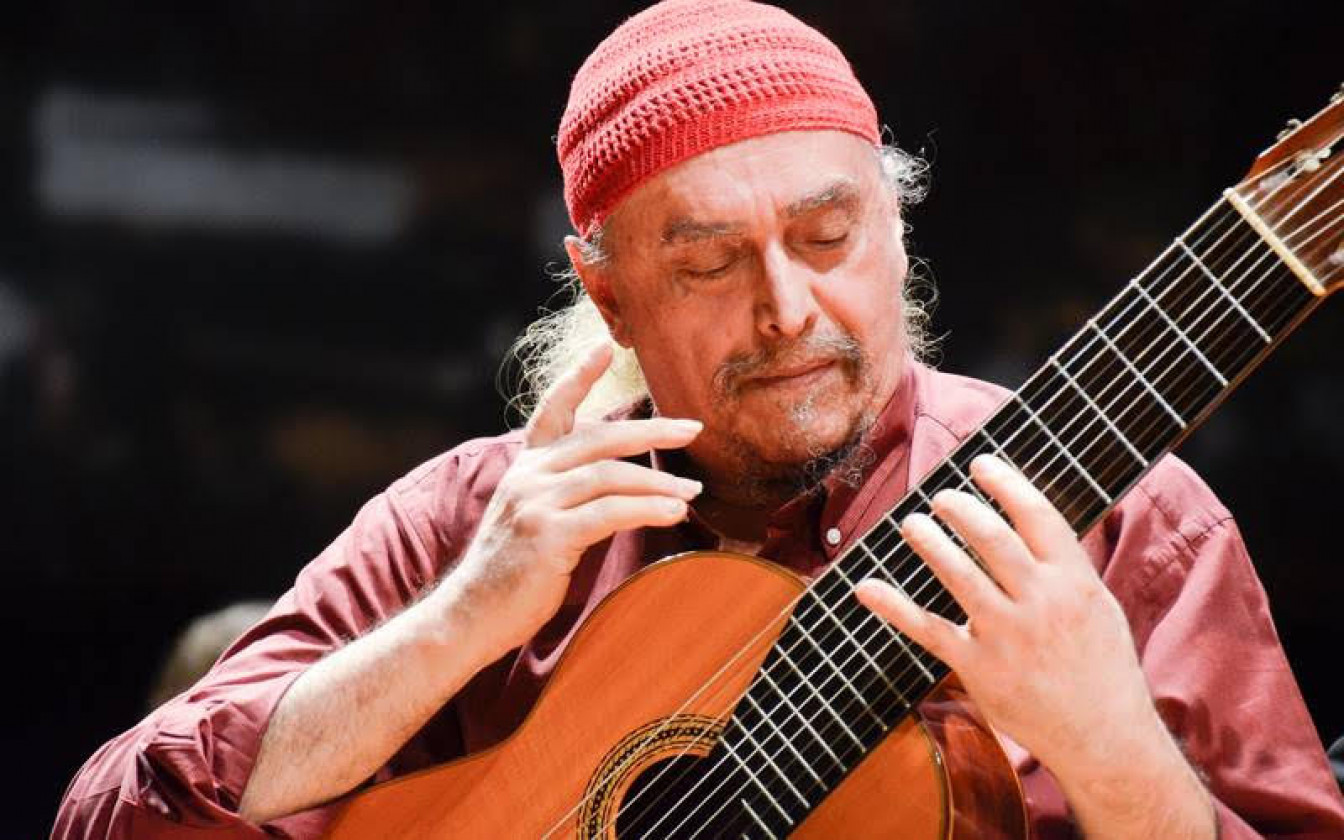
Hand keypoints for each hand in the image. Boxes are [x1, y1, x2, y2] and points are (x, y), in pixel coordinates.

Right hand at [443, 344, 703, 660]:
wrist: (470, 615)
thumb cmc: (510, 574)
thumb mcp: (531, 519)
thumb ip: (564, 494)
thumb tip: (617, 485)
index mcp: (525, 468)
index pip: (551, 411)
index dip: (578, 378)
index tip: (604, 348)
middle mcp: (529, 476)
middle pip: (598, 438)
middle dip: (651, 431)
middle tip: (692, 428)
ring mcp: (536, 503)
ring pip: (610, 476)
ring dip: (659, 482)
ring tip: (693, 490)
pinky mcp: (548, 534)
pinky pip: (609, 513)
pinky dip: (647, 509)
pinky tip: (674, 512)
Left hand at [854, 454, 1163, 777]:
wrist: (1104, 738)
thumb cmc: (1102, 667)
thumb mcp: (1098, 605)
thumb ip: (1063, 566)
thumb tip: (1029, 519)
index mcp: (1074, 582)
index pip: (1037, 516)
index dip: (1005, 484)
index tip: (980, 463)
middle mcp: (1041, 603)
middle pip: (992, 538)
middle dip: (961, 508)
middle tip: (940, 495)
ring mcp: (1007, 636)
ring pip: (958, 574)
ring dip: (929, 542)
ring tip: (911, 523)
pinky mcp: (979, 668)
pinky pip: (928, 629)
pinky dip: (893, 607)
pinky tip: (866, 587)